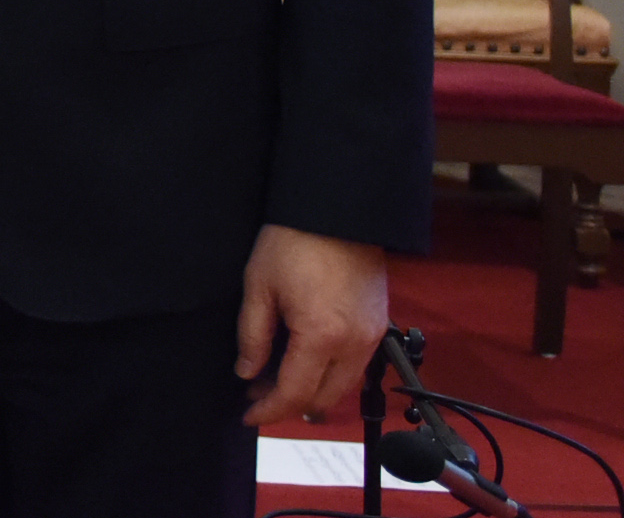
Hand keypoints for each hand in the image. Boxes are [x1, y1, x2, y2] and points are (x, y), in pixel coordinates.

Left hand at [235, 224, 387, 425]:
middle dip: (288, 404)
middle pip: (323, 398)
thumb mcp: (259, 287)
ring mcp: (372, 336)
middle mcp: (354, 345)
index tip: (246, 416)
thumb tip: (246, 372)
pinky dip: (330, 374)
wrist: (337, 211)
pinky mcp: (379, 325)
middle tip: (256, 394)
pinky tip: (304, 362)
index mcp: (322, 337)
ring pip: (342, 386)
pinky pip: (356, 366)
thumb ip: (252, 336)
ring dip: (311, 391)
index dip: (269, 410)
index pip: (295, 393)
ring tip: (275, 378)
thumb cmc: (293, 242)